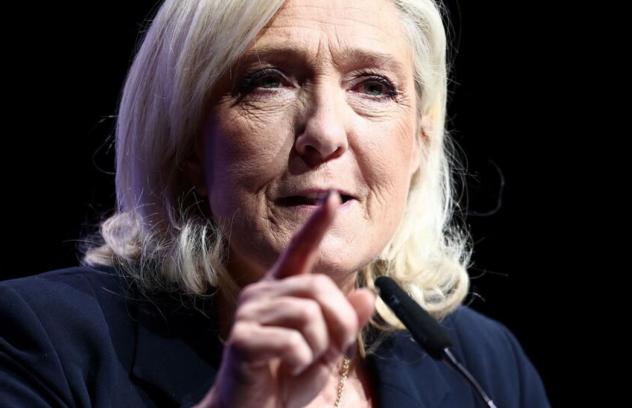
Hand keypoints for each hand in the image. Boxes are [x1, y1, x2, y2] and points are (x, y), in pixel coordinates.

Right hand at [196, 191, 375, 407]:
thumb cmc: (287, 381)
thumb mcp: (326, 351)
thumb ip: (344, 323)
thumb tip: (368, 296)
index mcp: (282, 291)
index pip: (300, 250)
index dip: (316, 225)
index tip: (332, 199)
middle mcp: (262, 294)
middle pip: (318, 287)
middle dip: (340, 322)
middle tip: (335, 348)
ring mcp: (249, 314)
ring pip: (309, 313)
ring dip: (320, 346)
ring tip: (304, 362)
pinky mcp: (241, 339)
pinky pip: (293, 341)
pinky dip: (302, 361)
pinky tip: (287, 369)